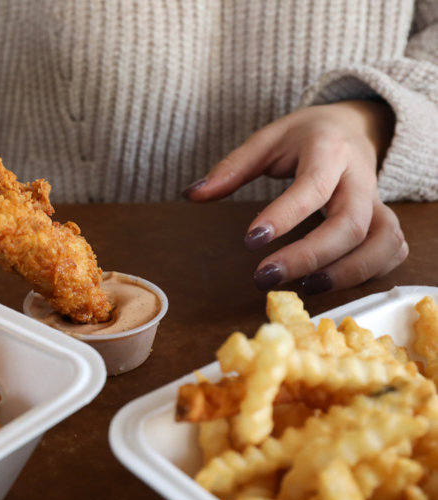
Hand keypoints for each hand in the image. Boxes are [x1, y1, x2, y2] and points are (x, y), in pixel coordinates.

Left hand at [183, 100, 406, 294]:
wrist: (353, 126)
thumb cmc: (305, 137)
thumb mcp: (267, 139)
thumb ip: (231, 168)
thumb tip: (192, 194)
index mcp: (328, 150)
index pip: (311, 186)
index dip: (284, 216)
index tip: (251, 241)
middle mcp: (360, 177)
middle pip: (349, 223)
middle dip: (308, 256)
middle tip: (265, 277)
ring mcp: (376, 201)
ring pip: (381, 241)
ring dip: (347, 272)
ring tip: (304, 288)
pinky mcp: (384, 219)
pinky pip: (391, 251)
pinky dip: (370, 273)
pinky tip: (331, 282)